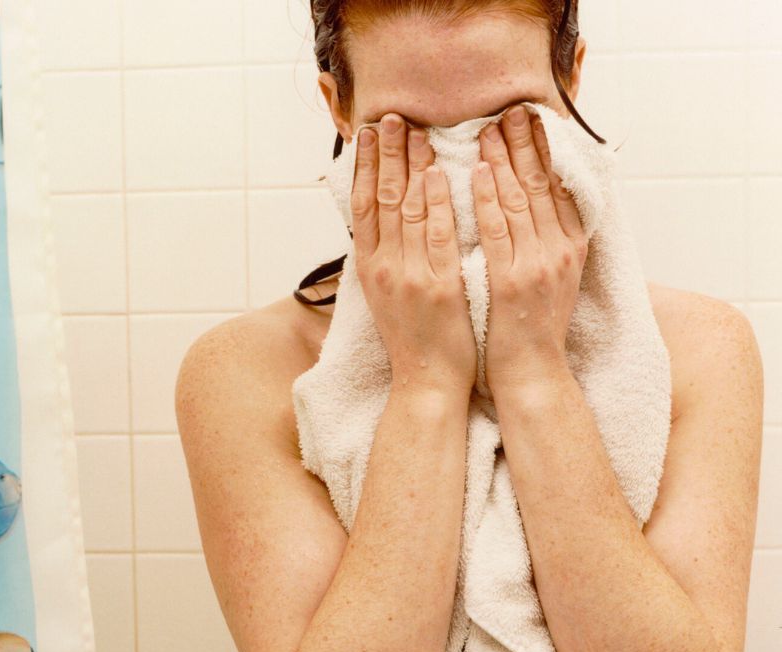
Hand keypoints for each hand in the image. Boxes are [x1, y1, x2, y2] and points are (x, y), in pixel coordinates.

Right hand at [352, 113, 476, 396]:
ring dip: (412, 166)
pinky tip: (440, 172)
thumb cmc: (414, 338)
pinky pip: (438, 235)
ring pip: (408, 209)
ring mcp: (410, 276)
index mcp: (369, 268)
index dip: (366, 166)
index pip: (363, 206)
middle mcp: (384, 268)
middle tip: (393, 117)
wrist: (428, 382)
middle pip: (382, 200)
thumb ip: (388, 254)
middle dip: (388, 155)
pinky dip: (438, 201)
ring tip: (418, 131)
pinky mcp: (438, 286)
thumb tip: (387, 217)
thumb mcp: (388, 293)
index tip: (370, 133)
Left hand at [473, 104, 588, 392]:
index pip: (559, 187)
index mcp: (569, 247)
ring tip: (489, 128)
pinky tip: (478, 172)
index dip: (547, 151)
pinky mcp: (513, 281)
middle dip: (527, 144)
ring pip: (520, 201)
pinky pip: (498, 231)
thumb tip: (536, 205)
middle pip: (542, 185)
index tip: (534, 120)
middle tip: (512, 109)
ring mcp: (538, 265)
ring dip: (504, 160)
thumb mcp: (550, 278)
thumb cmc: (529, 328)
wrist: (531, 375)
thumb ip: (545, 241)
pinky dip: (489, 198)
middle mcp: (559, 251)